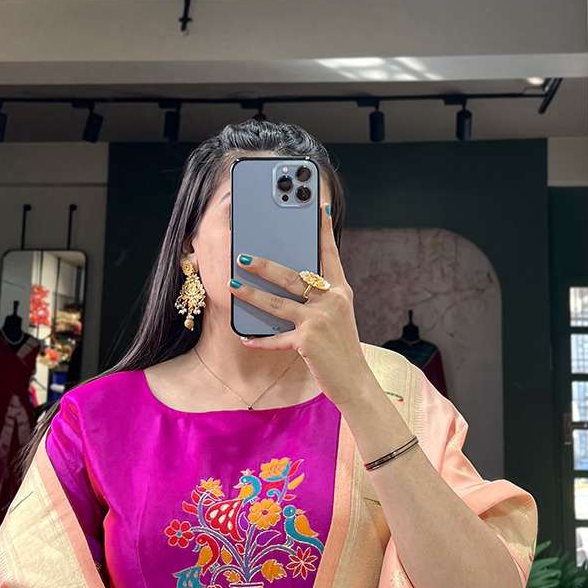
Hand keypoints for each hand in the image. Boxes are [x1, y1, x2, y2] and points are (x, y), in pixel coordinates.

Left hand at [229, 203, 375, 408]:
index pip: (329, 254)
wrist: (355, 380)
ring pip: (277, 303)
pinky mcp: (307, 341)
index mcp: (340, 291)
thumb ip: (320, 297)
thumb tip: (293, 281)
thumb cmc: (341, 347)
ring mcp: (319, 320)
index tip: (318, 207)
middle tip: (243, 256)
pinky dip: (260, 339)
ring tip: (232, 285)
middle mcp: (331, 300)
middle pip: (292, 276)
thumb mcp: (337, 316)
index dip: (323, 230)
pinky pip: (276, 338)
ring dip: (251, 294)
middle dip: (265, 265)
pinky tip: (245, 337)